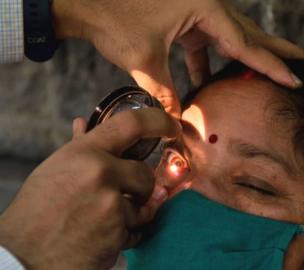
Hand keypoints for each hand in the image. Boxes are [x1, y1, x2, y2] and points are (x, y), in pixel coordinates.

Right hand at [0, 108, 179, 269]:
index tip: (170, 126)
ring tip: (98, 218)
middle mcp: (101, 173)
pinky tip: (99, 235)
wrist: (24, 255)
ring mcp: (112, 204)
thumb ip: (80, 147)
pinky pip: (137, 230)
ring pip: (143, 206)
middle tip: (118, 196)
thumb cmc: (37, 210)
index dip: (157, 121)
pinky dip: (124, 234)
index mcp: (84, 152)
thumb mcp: (55, 169)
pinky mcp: (118, 233)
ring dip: (129, 214)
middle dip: (138, 187)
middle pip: (145, 174)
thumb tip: (85, 123)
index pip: (132, 124)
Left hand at [52, 0, 303, 116]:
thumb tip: (175, 126)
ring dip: (249, 56)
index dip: (272, 65)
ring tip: (272, 69)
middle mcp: (207, 6)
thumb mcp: (145, 59)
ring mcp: (197, 11)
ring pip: (232, 37)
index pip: (246, 44)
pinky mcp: (185, 18)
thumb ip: (166, 93)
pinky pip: (208, 42)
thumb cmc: (112, 19)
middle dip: (276, 50)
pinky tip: (211, 79)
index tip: (296, 79)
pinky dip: (211, 61)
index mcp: (205, 9)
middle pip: (250, 33)